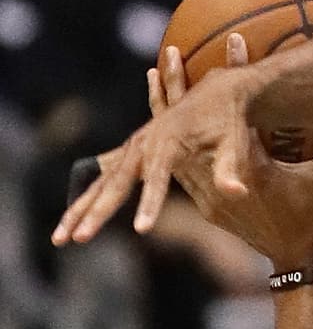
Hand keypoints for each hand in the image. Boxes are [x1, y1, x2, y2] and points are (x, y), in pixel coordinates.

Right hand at [53, 59, 254, 243]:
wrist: (217, 88)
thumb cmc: (229, 120)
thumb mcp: (234, 143)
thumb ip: (229, 169)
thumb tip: (236, 193)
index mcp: (168, 142)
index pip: (157, 179)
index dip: (150, 204)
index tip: (142, 229)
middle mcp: (143, 144)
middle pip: (116, 183)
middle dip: (97, 212)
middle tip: (79, 239)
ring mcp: (133, 148)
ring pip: (100, 184)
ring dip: (79, 211)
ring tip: (59, 240)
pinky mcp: (131, 154)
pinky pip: (104, 182)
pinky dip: (86, 202)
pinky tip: (70, 224)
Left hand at [166, 35, 312, 269]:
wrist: (302, 266)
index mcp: (252, 171)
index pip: (238, 114)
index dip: (239, 75)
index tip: (235, 42)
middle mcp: (219, 185)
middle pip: (188, 129)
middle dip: (180, 88)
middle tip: (169, 54)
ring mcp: (207, 199)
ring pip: (172, 149)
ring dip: (166, 110)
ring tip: (156, 75)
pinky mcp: (207, 206)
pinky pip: (178, 166)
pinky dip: (167, 141)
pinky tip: (163, 121)